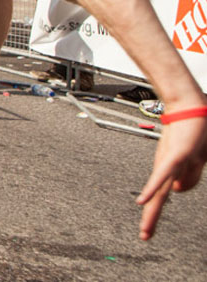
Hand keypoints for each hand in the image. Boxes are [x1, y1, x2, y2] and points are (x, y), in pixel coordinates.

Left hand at [137, 113, 206, 239]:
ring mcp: (171, 161)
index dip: (156, 210)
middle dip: (152, 217)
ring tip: (145, 229)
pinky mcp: (175, 154)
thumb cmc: (194, 127)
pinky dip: (153, 188)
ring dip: (152, 211)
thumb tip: (178, 191)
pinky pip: (163, 175)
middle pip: (159, 196)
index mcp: (170, 167)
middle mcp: (167, 166)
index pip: (164, 194)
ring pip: (160, 191)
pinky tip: (144, 201)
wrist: (191, 104)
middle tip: (145, 235)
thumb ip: (189, 173)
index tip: (149, 227)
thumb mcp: (195, 156)